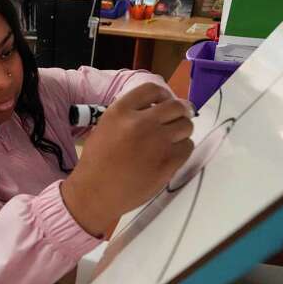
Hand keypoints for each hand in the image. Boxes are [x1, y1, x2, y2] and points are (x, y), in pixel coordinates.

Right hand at [62, 84, 193, 237]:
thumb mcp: (105, 127)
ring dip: (182, 131)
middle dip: (180, 111)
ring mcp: (157, 143)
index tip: (165, 102)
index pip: (153, 90)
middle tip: (178, 119)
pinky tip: (170, 155)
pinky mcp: (168, 162)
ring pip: (186, 126)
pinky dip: (181, 149)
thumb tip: (156, 109)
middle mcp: (141, 123)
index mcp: (121, 112)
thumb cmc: (96, 162)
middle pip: (175, 106)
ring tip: (172, 139)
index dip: (164, 94)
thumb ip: (129, 114)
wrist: (94, 193)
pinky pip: (187, 147)